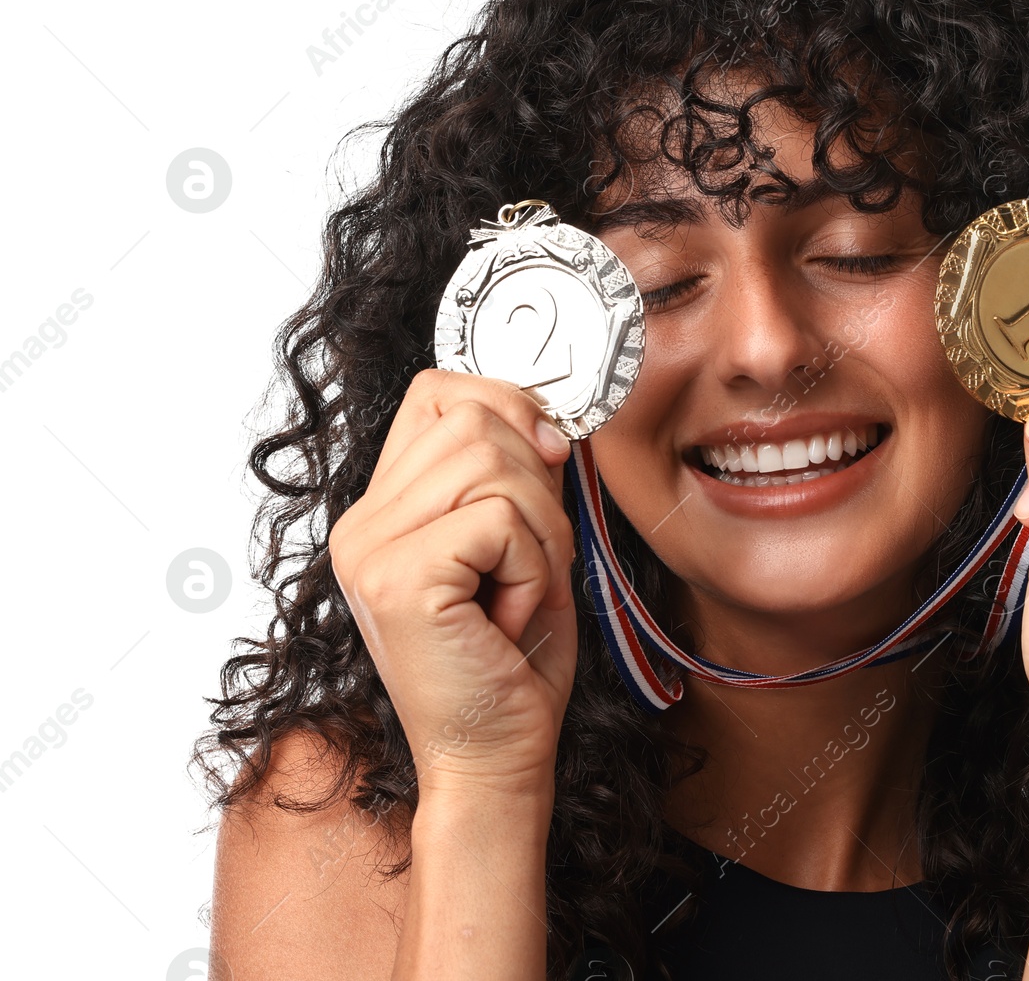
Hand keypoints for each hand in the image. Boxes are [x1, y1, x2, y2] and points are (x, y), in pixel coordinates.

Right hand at [327, 369, 577, 795]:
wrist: (494, 756)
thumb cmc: (511, 660)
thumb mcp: (522, 544)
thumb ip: (519, 474)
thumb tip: (546, 419)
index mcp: (383, 509)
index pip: (438, 391)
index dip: (506, 407)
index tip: (545, 459)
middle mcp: (362, 523)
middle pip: (476, 419)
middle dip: (538, 486)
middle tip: (529, 563)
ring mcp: (371, 549)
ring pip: (494, 463)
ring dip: (539, 532)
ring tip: (516, 591)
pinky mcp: (400, 578)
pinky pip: (500, 519)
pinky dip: (530, 567)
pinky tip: (506, 616)